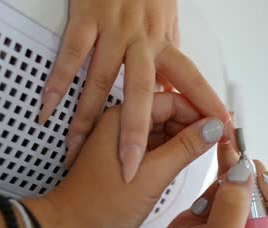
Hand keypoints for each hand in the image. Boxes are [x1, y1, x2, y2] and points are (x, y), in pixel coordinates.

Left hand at [34, 92, 224, 227]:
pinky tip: (187, 158)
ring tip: (207, 149)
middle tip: (219, 138)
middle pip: (168, 112)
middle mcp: (122, 122)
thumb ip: (185, 148)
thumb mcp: (153, 174)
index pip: (171, 100)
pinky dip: (173, 150)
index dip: (199, 111)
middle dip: (194, 124)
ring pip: (163, 129)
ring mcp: (123, 139)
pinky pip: (155, 145)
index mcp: (122, 116)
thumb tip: (213, 128)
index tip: (222, 123)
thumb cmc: (101, 204)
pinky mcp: (126, 156)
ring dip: (185, 138)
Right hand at [38, 0, 230, 182]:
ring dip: (88, 118)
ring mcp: (112, 31)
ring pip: (100, 79)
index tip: (218, 132)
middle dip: (135, 132)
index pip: (190, 77)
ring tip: (78, 149)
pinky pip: (71, 56)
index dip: (205, 104)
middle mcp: (141, 40)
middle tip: (130, 168)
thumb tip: (170, 88)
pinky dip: (58, 84)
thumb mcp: (165, 23)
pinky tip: (49, 110)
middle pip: (141, 91)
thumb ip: (168, 57)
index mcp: (164, 42)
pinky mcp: (86, 19)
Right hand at [147, 145, 267, 227]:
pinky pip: (234, 171)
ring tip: (223, 173)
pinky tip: (224, 148)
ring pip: (257, 174)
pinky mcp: (225, 199)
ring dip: (241, 169)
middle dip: (263, 180)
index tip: (265, 190)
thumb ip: (232, 213)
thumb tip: (243, 175)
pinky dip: (228, 158)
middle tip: (240, 182)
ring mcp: (246, 209)